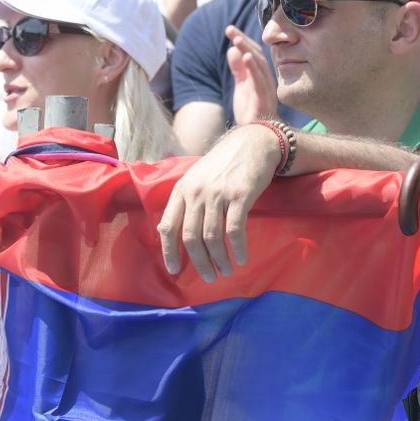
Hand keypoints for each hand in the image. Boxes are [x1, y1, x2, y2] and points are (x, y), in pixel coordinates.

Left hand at [157, 123, 279, 280]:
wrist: (252, 143)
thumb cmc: (223, 165)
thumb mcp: (197, 178)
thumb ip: (187, 202)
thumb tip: (176, 234)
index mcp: (182, 190)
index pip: (167, 226)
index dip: (169, 252)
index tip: (174, 270)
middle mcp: (196, 193)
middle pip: (191, 237)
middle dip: (199, 263)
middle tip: (209, 278)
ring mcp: (218, 194)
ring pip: (212, 237)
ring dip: (219, 260)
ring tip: (226, 271)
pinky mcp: (240, 196)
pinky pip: (235, 230)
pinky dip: (238, 249)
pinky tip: (241, 259)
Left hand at [226, 24, 279, 124]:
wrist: (257, 137)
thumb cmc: (251, 112)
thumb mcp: (241, 87)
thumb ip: (238, 69)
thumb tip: (232, 50)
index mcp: (261, 76)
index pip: (253, 54)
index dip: (243, 41)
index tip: (230, 30)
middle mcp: (266, 80)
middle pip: (257, 56)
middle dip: (244, 42)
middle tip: (230, 30)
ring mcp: (266, 90)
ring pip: (259, 66)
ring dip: (248, 51)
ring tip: (236, 39)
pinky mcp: (264, 100)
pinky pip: (260, 81)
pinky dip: (254, 68)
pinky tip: (246, 57)